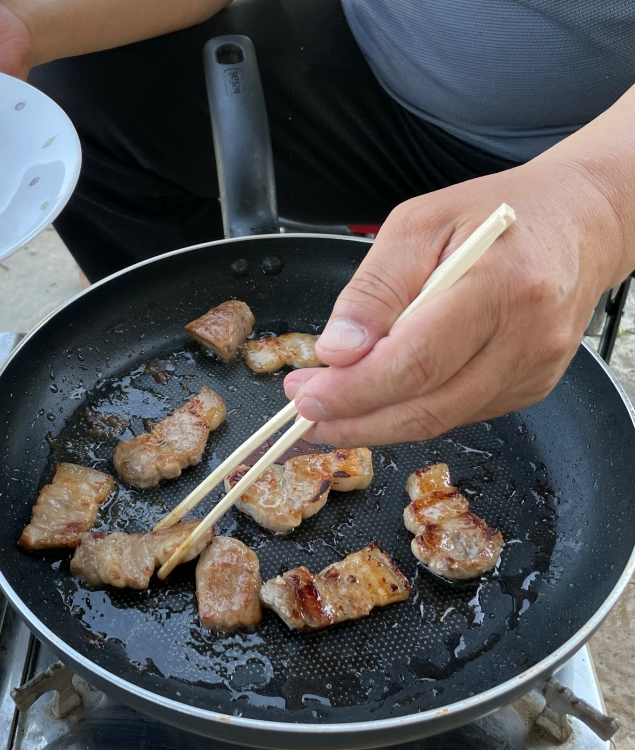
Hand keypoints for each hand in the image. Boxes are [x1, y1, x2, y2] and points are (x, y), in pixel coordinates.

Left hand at [283, 158, 630, 447]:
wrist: (577, 224)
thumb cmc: (494, 214)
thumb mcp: (417, 225)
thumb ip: (374, 290)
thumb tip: (337, 352)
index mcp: (500, 285)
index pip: (416, 362)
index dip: (353, 391)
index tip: (305, 395)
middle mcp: (527, 337)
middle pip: (426, 406)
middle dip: (354, 418)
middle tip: (304, 412)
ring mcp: (535, 369)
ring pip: (439, 420)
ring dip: (375, 422)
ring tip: (328, 405)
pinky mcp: (531, 387)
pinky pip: (457, 414)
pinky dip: (410, 411)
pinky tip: (379, 396)